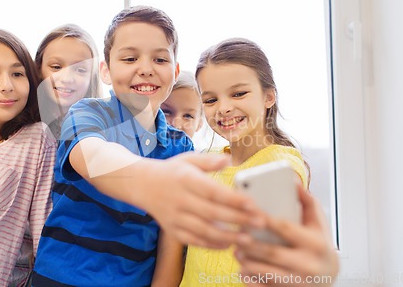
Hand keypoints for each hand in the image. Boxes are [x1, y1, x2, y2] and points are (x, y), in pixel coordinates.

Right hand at [138, 152, 264, 248]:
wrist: (141, 184)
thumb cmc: (171, 170)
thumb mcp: (188, 159)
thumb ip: (209, 161)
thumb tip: (229, 160)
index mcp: (185, 179)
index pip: (213, 191)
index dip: (233, 199)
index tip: (253, 204)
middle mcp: (179, 199)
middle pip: (212, 213)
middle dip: (238, 219)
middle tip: (261, 223)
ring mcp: (175, 217)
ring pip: (204, 230)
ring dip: (228, 237)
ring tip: (248, 239)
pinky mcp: (172, 230)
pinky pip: (193, 241)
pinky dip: (211, 245)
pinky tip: (228, 244)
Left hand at [234, 185, 338, 285]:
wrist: (330, 275)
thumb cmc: (320, 243)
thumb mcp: (318, 221)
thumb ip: (306, 200)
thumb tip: (291, 180)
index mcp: (315, 243)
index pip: (285, 229)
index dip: (265, 219)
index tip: (248, 211)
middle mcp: (308, 264)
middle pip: (272, 253)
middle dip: (251, 245)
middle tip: (236, 236)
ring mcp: (299, 282)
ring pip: (267, 273)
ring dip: (248, 263)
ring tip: (236, 252)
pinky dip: (252, 281)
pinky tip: (242, 271)